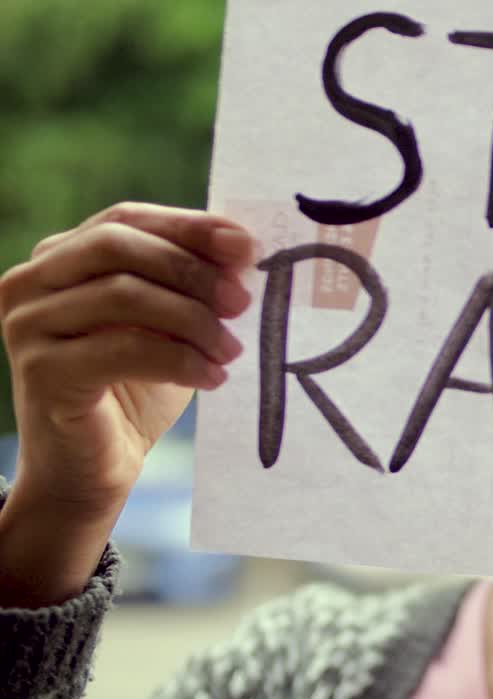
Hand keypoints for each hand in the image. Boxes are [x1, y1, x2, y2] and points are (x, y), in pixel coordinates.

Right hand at [0, 203, 252, 606]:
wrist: (94, 469)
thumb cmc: (138, 388)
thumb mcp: (171, 324)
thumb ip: (193, 283)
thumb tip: (244, 247)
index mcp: (60, 257)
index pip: (126, 218)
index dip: (189, 226)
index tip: (246, 246)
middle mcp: (31, 282)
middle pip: (119, 247)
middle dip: (192, 270)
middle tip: (243, 302)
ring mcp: (29, 325)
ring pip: (124, 296)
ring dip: (194, 320)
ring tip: (231, 350)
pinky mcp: (42, 372)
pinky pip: (124, 349)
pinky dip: (180, 359)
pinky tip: (212, 378)